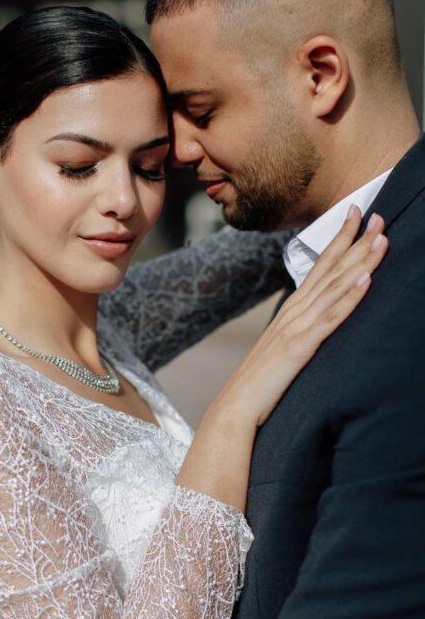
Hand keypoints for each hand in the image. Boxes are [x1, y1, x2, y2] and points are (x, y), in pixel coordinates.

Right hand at [216, 205, 387, 426]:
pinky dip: (350, 298)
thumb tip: (320, 320)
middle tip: (378, 214)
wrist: (236, 406)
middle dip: (356, 239)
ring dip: (360, 261)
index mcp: (293, 310)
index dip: (340, 238)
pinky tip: (366, 281)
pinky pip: (331, 319)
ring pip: (335, 287)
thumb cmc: (260, 382)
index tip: (357, 213)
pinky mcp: (301, 347)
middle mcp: (295, 311)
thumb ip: (302, 329)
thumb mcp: (284, 347)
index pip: (320, 265)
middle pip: (330, 268)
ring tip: (381, 239)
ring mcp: (297, 327)